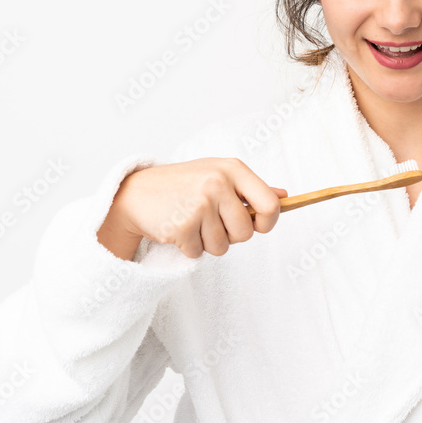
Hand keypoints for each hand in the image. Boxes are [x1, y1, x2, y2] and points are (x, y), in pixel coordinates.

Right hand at [97, 158, 286, 260]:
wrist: (137, 193)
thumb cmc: (184, 184)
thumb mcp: (218, 174)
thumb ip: (251, 187)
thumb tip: (284, 195)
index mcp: (233, 169)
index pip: (270, 204)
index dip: (269, 221)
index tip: (259, 225)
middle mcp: (218, 184)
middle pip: (245, 233)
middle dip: (232, 236)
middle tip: (213, 222)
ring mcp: (199, 205)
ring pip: (222, 247)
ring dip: (208, 243)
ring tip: (193, 223)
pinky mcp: (181, 226)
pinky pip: (199, 253)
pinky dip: (190, 248)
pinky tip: (179, 229)